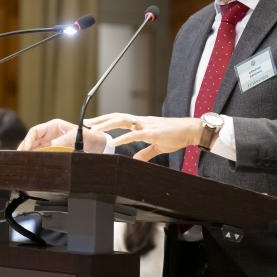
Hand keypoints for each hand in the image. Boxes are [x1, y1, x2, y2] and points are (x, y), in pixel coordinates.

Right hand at [17, 118, 108, 153]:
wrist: (97, 145)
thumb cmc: (87, 136)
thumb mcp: (76, 136)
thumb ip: (64, 140)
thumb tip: (51, 145)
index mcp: (53, 126)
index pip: (35, 131)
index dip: (28, 139)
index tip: (25, 149)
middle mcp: (50, 134)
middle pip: (32, 140)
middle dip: (25, 147)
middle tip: (20, 157)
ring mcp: (51, 142)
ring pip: (35, 147)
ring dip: (29, 154)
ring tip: (23, 161)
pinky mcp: (54, 151)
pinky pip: (42, 154)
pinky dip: (36, 158)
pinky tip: (32, 163)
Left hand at [85, 113, 200, 161]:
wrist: (191, 131)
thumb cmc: (176, 136)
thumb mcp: (157, 145)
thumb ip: (145, 153)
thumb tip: (136, 160)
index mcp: (141, 123)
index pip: (119, 119)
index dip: (106, 120)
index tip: (93, 123)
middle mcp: (141, 121)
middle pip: (117, 117)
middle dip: (101, 119)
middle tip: (86, 123)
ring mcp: (146, 125)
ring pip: (122, 121)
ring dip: (107, 125)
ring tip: (94, 130)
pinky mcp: (153, 132)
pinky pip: (135, 134)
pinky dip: (122, 138)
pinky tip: (113, 142)